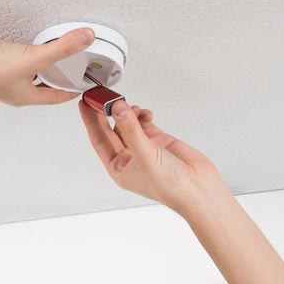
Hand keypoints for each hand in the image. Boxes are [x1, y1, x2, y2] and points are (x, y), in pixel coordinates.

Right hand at [0, 27, 95, 106]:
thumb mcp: (33, 58)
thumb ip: (61, 48)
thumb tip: (85, 39)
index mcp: (27, 96)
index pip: (56, 96)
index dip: (71, 91)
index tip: (81, 85)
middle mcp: (14, 90)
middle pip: (41, 86)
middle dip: (54, 78)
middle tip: (67, 69)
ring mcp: (0, 78)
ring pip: (24, 74)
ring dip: (35, 66)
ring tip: (45, 54)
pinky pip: (8, 61)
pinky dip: (16, 55)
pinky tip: (15, 46)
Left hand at [78, 98, 223, 214]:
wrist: (199, 188)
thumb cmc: (171, 186)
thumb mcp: (145, 156)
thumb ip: (131, 130)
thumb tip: (118, 109)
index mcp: (119, 168)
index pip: (99, 140)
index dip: (90, 121)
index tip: (85, 103)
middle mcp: (129, 158)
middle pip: (111, 129)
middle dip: (107, 113)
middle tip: (102, 95)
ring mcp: (143, 148)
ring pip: (128, 124)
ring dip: (128, 113)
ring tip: (132, 107)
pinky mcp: (158, 140)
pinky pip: (143, 122)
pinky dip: (143, 115)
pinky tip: (145, 113)